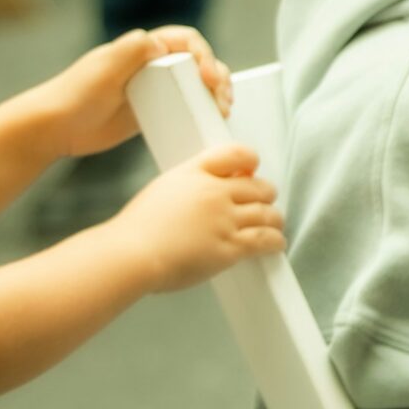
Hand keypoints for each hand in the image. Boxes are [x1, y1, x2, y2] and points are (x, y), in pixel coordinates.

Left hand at [34, 26, 231, 161]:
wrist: (53, 128)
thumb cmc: (74, 95)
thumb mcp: (104, 68)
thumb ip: (132, 50)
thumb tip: (159, 42)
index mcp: (141, 48)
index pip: (185, 41)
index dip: (204, 54)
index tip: (208, 77)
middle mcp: (148, 65)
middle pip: (196, 64)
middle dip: (217, 77)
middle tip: (223, 100)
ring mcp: (150, 90)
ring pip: (193, 87)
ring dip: (213, 96)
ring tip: (223, 112)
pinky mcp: (148, 113)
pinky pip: (181, 110)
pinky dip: (197, 114)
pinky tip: (206, 126)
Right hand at [114, 145, 283, 293]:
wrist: (131, 254)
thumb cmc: (136, 230)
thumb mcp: (160, 190)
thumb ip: (185, 186)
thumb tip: (200, 194)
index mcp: (194, 173)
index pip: (234, 154)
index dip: (250, 160)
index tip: (252, 169)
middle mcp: (214, 192)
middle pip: (258, 186)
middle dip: (266, 195)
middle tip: (266, 203)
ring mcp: (224, 220)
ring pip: (267, 214)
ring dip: (275, 220)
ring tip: (275, 225)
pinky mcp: (229, 248)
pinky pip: (265, 240)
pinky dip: (276, 241)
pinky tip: (277, 244)